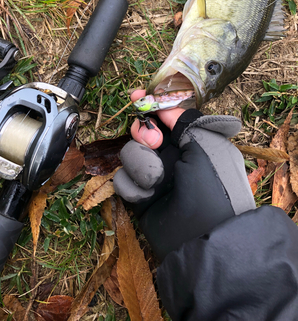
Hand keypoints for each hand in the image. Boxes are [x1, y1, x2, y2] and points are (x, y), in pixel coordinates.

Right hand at [114, 92, 254, 260]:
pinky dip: (133, 186)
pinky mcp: (140, 195)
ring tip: (155, 180)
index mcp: (190, 142)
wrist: (202, 238)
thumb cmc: (212, 188)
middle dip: (142, 133)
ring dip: (140, 164)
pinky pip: (123, 179)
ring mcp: (154, 176)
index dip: (150, 105)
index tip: (137, 96)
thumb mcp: (208, 146)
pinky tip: (146, 195)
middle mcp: (171, 157)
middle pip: (142, 131)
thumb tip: (166, 109)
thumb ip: (187, 122)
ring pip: (130, 154)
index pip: (166, 117)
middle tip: (153, 141)